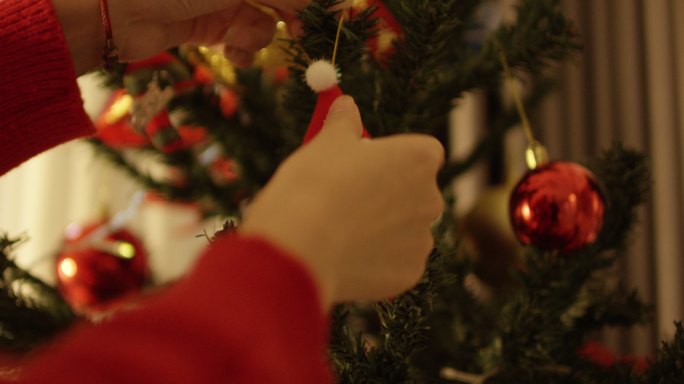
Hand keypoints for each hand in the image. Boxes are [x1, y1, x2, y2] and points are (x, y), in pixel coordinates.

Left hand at [53, 0, 310, 73]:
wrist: (111, 11)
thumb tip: (324, 2)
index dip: (312, 0)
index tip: (335, 11)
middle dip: (290, 14)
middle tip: (301, 33)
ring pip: (263, 21)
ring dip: (258, 35)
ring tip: (238, 40)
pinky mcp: (210, 26)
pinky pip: (242, 40)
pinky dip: (242, 50)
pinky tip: (231, 53)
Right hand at [240, 96, 444, 307]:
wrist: (301, 246)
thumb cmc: (315, 184)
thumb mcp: (326, 142)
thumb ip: (344, 122)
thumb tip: (346, 104)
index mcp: (419, 159)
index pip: (423, 152)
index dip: (395, 157)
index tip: (366, 163)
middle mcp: (431, 200)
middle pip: (416, 192)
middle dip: (391, 194)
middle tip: (349, 199)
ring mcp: (422, 241)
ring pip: (405, 230)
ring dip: (384, 229)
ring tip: (341, 232)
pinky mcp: (409, 275)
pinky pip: (395, 262)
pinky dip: (376, 260)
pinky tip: (345, 257)